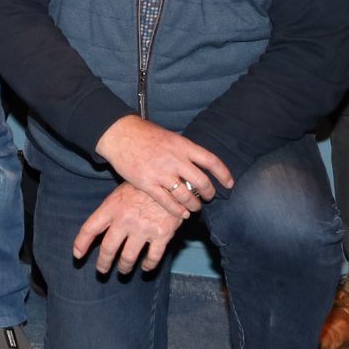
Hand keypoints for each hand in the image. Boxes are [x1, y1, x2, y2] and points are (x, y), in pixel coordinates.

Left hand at [73, 183, 183, 274]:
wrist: (173, 182)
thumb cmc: (144, 187)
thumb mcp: (121, 193)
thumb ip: (111, 210)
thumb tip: (98, 230)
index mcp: (112, 207)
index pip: (90, 228)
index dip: (81, 244)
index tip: (77, 255)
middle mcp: (125, 219)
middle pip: (108, 248)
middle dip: (103, 263)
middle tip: (102, 271)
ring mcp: (143, 228)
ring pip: (128, 257)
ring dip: (124, 267)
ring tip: (123, 270)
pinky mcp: (162, 235)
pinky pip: (152, 257)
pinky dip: (148, 265)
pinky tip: (146, 267)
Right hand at [93, 115, 232, 219]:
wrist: (119, 134)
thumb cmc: (144, 134)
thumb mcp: (170, 137)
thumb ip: (184, 151)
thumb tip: (198, 164)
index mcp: (182, 145)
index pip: (211, 161)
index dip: (223, 174)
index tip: (229, 184)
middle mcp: (175, 159)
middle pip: (201, 182)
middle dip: (208, 194)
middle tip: (208, 198)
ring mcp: (161, 173)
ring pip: (186, 196)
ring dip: (194, 205)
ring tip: (195, 207)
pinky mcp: (147, 183)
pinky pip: (167, 203)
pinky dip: (178, 211)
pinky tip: (182, 214)